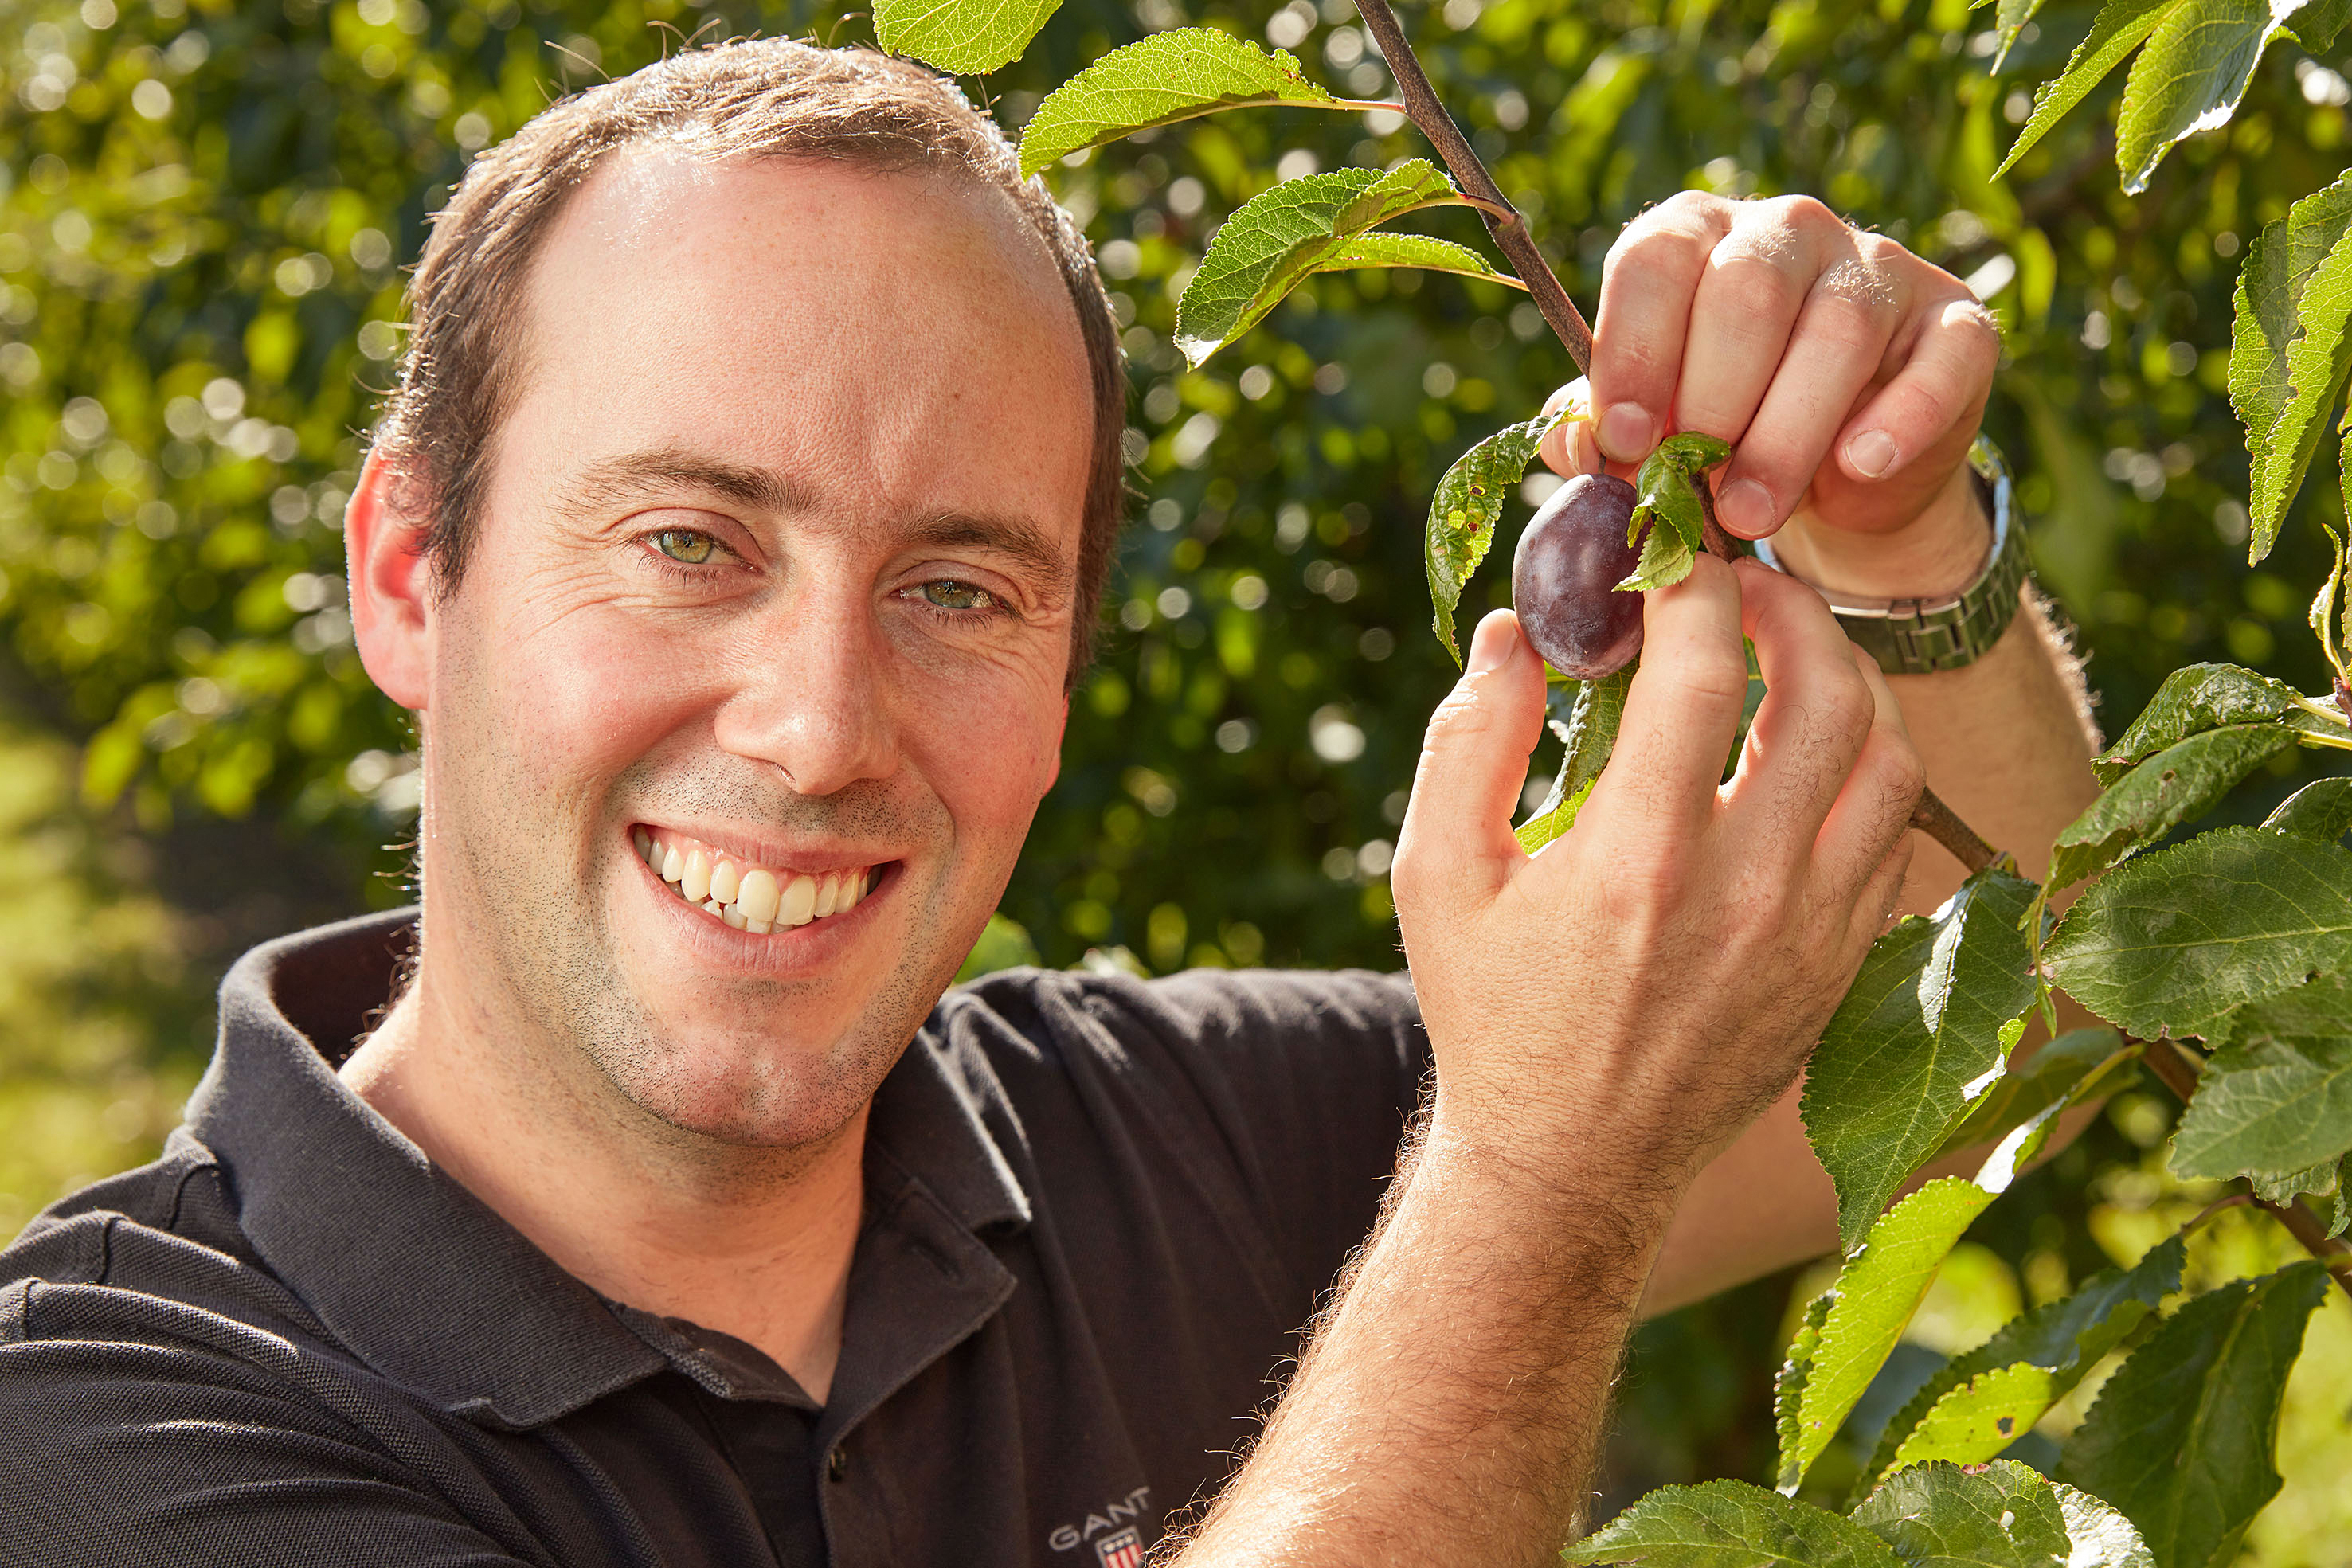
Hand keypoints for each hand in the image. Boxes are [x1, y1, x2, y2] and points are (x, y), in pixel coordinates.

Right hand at [1389, 558, 1924, 1209]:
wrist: (1571, 1163)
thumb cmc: (1492, 1012)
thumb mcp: (1438, 875)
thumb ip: (1471, 740)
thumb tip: (1512, 631)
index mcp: (1638, 859)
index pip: (1705, 668)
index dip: (1694, 586)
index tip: (1669, 561)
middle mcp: (1747, 890)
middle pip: (1828, 694)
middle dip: (1792, 609)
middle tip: (1745, 587)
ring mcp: (1812, 933)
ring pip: (1891, 760)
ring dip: (1851, 682)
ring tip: (1793, 656)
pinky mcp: (1843, 966)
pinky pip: (1898, 838)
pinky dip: (1870, 770)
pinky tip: (1812, 753)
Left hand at [1538, 192, 2001, 600]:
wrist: (1842, 476)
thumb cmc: (1726, 433)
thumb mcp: (1657, 431)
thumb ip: (1605, 432)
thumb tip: (1576, 450)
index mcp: (1699, 237)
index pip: (1657, 257)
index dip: (1634, 351)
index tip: (1626, 444)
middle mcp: (1788, 231)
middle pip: (1748, 287)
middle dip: (1712, 401)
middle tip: (1694, 492)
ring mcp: (1881, 267)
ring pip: (1838, 328)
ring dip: (1786, 433)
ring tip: (1749, 512)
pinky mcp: (1957, 322)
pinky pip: (1942, 356)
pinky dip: (1901, 416)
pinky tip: (1859, 465)